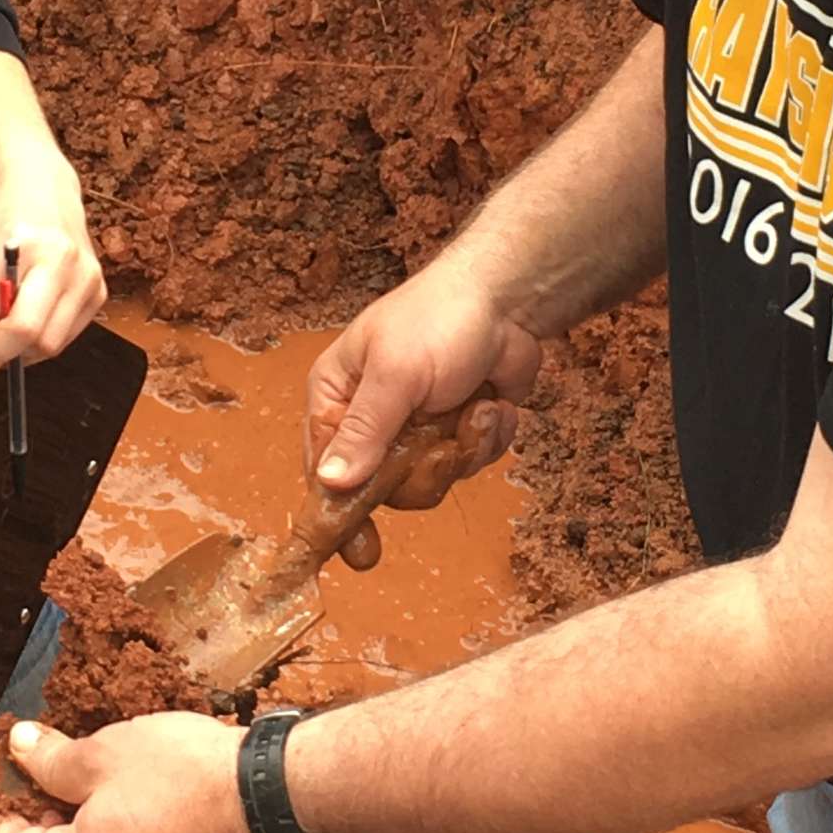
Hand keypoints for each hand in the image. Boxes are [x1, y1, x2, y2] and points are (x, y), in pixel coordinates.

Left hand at [0, 160, 107, 396]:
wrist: (44, 190)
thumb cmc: (2, 217)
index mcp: (19, 242)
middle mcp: (59, 259)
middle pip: (25, 332)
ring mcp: (84, 276)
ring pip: (48, 344)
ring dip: (15, 359)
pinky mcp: (98, 290)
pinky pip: (65, 338)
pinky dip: (38, 348)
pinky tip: (19, 341)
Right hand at [306, 252, 543, 500]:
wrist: (509, 299)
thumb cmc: (440, 319)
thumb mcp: (396, 375)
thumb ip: (363, 431)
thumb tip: (328, 483)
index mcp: (337, 395)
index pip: (324, 466)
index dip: (345, 500)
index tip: (367, 533)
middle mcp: (372, 416)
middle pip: (383, 486)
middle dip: (424, 468)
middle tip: (441, 441)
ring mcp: (416, 426)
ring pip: (430, 480)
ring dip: (463, 447)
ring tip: (476, 408)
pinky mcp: (456, 429)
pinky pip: (467, 464)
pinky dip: (487, 438)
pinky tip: (492, 404)